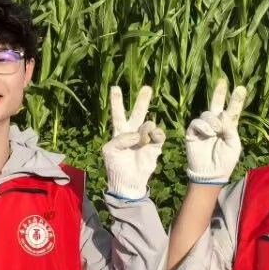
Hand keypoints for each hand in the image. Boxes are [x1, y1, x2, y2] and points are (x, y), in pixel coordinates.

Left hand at [101, 85, 165, 200]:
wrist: (128, 182)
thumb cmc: (115, 166)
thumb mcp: (110, 151)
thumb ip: (121, 139)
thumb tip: (139, 134)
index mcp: (119, 132)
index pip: (118, 114)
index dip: (117, 101)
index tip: (115, 87)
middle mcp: (133, 132)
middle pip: (138, 113)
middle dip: (143, 100)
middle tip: (147, 87)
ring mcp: (145, 138)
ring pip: (148, 124)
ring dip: (145, 130)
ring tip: (141, 142)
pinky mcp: (155, 146)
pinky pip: (158, 134)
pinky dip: (156, 135)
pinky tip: (152, 140)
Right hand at [186, 78, 247, 185]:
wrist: (210, 173)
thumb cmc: (225, 161)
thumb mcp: (234, 145)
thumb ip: (230, 128)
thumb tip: (222, 114)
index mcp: (228, 127)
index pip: (232, 110)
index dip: (236, 100)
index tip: (241, 88)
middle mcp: (215, 124)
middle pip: (217, 104)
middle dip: (219, 93)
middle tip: (223, 81)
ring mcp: (203, 128)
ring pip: (207, 114)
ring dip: (213, 121)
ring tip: (215, 132)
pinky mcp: (192, 132)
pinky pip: (197, 122)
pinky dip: (204, 126)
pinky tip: (208, 133)